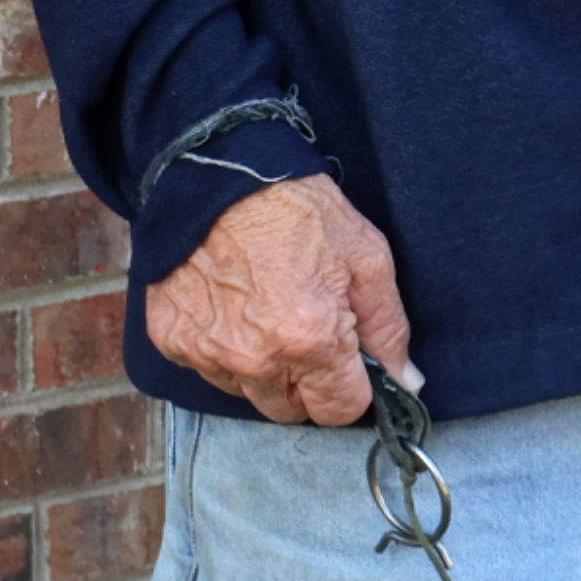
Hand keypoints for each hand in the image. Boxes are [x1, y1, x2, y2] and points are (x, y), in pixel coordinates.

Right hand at [144, 174, 419, 425]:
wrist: (219, 170)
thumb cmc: (296, 207)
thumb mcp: (366, 255)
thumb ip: (389, 328)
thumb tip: (407, 383)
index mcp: (310, 341)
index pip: (340, 410)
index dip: (351, 385)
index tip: (347, 355)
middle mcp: (255, 360)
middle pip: (293, 409)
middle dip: (308, 380)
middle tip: (306, 325)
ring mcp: (209, 353)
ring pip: (250, 393)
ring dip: (264, 367)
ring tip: (266, 308)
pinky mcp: (173, 341)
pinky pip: (210, 370)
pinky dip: (224, 348)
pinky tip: (232, 303)